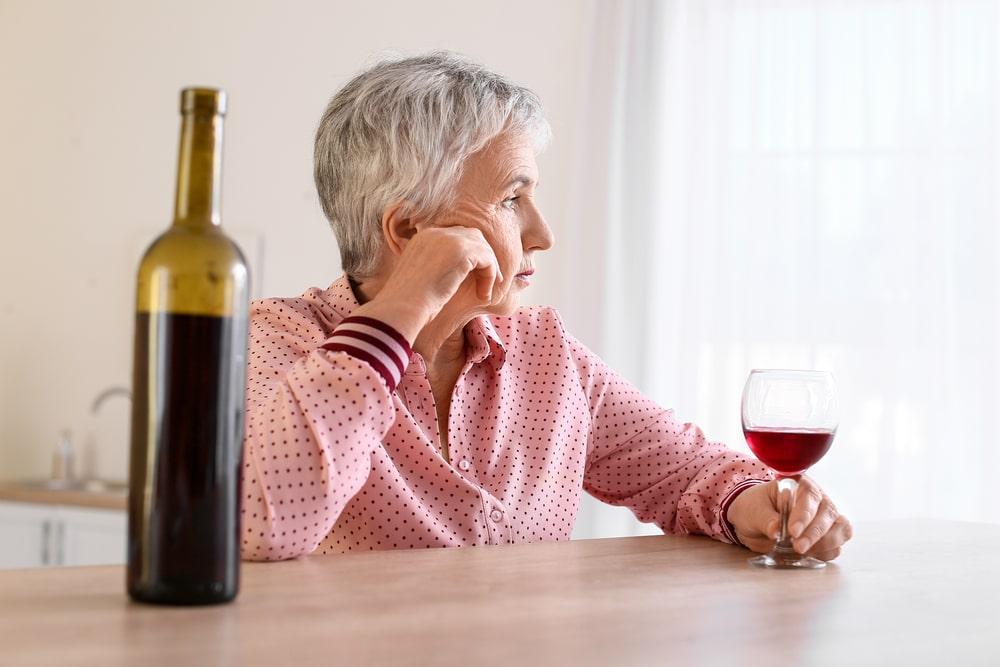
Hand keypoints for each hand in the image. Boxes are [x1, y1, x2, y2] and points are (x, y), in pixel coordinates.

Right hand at [350, 226, 503, 343]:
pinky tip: (483, 296)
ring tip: (485, 293)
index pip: (455, 237)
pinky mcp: (462, 251)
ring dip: (489, 270)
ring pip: (483, 248)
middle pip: (472, 236)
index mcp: (423, 238)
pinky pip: (487, 260)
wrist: (402, 306)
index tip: (476, 276)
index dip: (470, 256)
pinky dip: (490, 277)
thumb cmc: (407, 302)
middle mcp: (435, 233)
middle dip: (484, 257)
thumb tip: (454, 274)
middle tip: (491, 280)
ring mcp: (449, 239)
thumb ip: (435, 268)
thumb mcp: (420, 278)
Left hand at [725, 476, 852, 560]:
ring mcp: (825, 518)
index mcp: (799, 485)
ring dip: (824, 544)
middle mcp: (818, 500)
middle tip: (798, 547)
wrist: (753, 522)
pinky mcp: (826, 537)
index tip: (793, 531)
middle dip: (814, 533)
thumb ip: (764, 518)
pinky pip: (836, 547)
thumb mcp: (752, 509)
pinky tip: (807, 555)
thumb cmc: (754, 508)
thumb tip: (776, 530)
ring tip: (801, 552)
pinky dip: (824, 553)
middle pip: (830, 513)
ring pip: (841, 529)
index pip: (810, 496)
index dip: (804, 515)